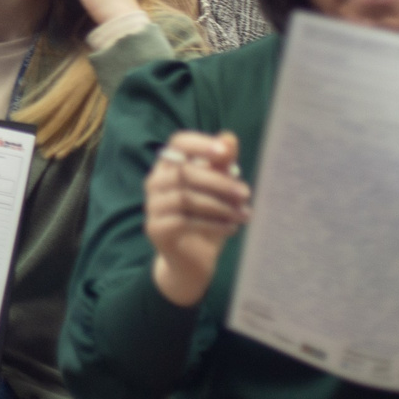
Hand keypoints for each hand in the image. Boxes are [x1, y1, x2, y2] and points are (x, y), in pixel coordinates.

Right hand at [144, 131, 249, 306]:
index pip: (178, 143)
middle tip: (246, 193)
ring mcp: (152, 206)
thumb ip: (222, 164)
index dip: (200, 144)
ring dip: (220, 205)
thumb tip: (230, 138)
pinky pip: (185, 222)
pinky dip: (213, 224)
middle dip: (219, 182)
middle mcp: (155, 182)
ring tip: (244, 214)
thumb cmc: (207, 218)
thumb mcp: (219, 190)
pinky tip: (232, 228)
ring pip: (186, 198)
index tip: (225, 153)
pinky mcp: (156, 229)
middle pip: (185, 172)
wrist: (191, 260)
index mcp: (169, 165)